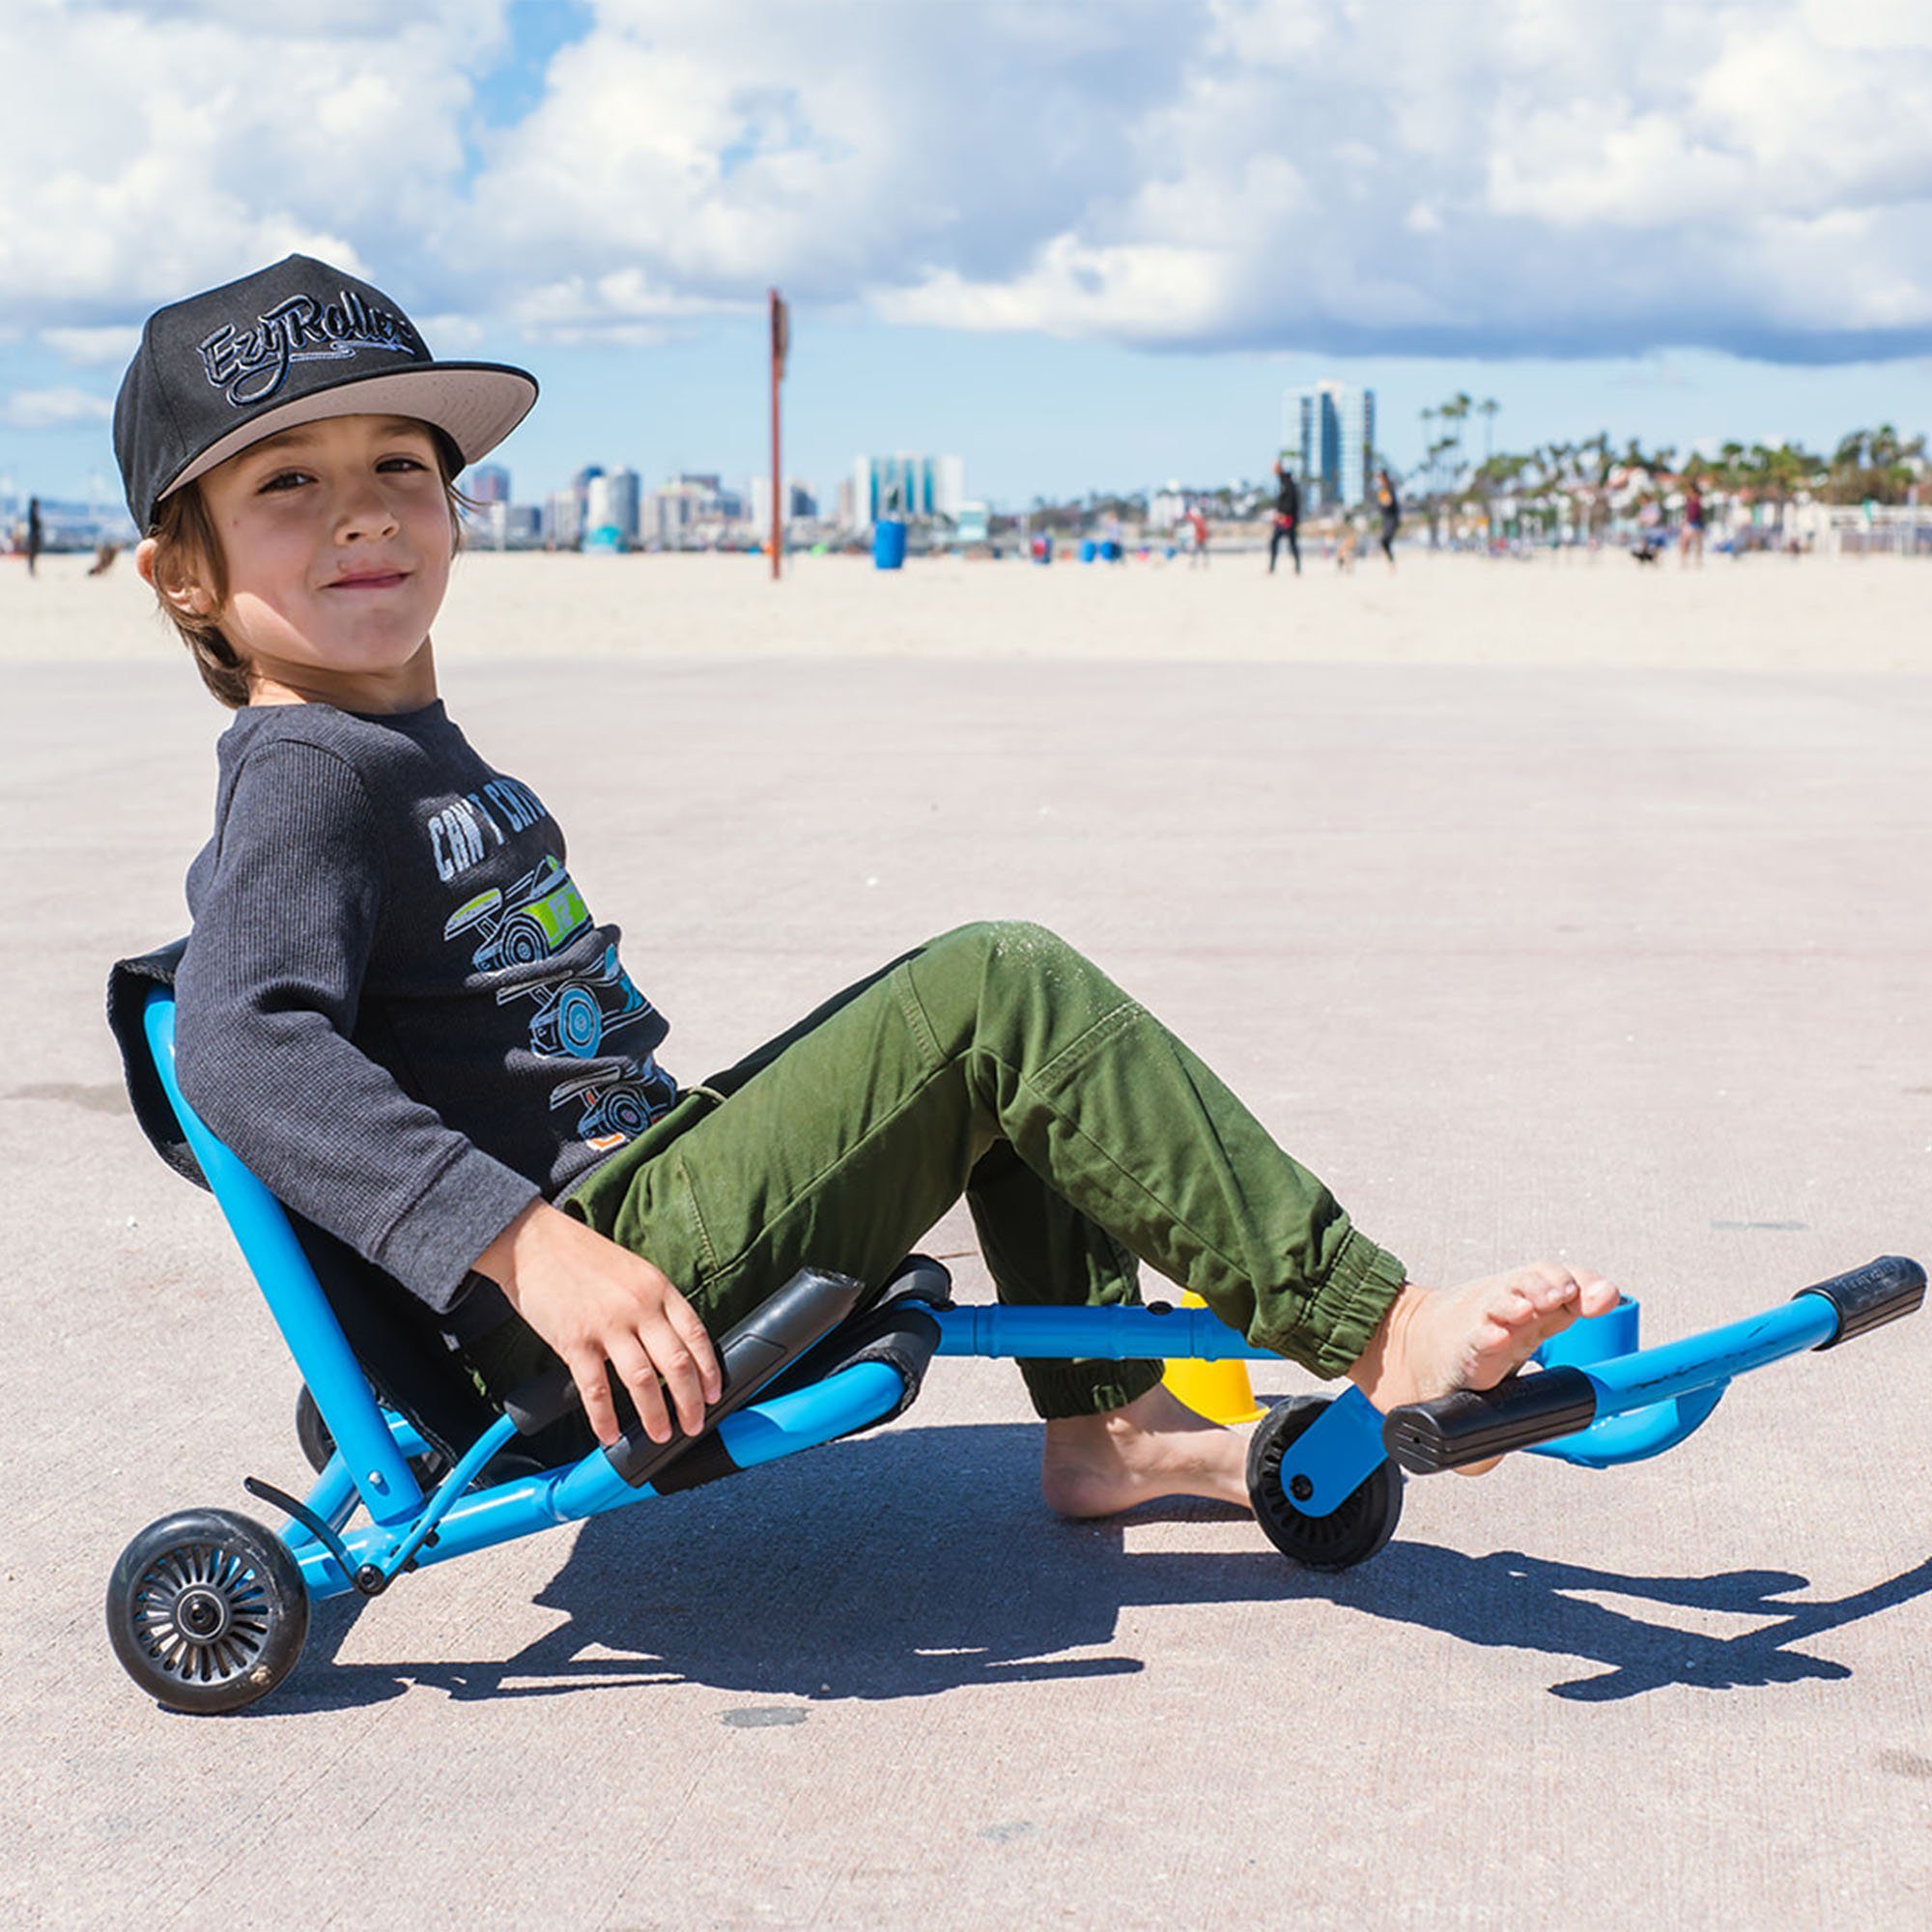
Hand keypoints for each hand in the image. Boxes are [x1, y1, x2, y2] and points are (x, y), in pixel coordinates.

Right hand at [475, 1202, 721, 1447]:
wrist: (532, 1241)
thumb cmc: (581, 1256)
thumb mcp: (633, 1271)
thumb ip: (653, 1304)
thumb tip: (671, 1345)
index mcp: (658, 1288)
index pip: (696, 1335)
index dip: (709, 1369)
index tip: (713, 1394)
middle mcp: (639, 1307)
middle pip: (678, 1364)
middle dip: (690, 1402)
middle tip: (694, 1424)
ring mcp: (607, 1325)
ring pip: (643, 1382)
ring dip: (655, 1415)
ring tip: (660, 1434)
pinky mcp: (575, 1341)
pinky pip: (596, 1390)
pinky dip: (604, 1418)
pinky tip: (609, 1435)